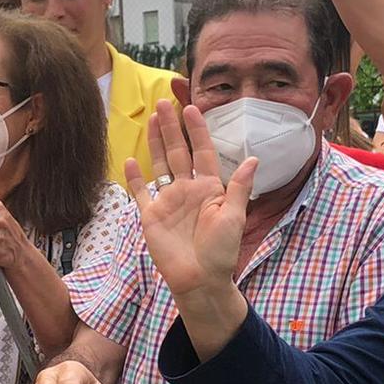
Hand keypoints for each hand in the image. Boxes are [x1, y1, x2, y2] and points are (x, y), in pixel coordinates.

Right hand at [126, 99, 251, 301]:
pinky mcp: (151, 216)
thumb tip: (254, 159)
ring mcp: (168, 201)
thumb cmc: (221, 252)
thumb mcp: (234, 217)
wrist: (200, 280)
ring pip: (160, 165)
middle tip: (163, 103)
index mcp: (209, 188)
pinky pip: (141, 192)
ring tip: (150, 119)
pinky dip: (134, 178)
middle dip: (171, 128)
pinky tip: (129, 160)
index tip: (192, 108)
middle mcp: (187, 190)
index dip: (197, 130)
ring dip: (155, 143)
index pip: (202, 152)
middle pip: (178, 152)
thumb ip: (239, 187)